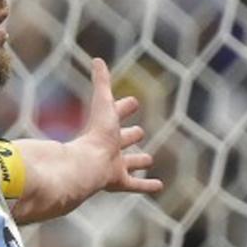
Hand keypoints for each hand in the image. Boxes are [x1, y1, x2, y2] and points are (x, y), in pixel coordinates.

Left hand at [74, 58, 162, 194]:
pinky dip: (147, 186)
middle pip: (121, 139)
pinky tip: (159, 187)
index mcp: (105, 127)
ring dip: (138, 161)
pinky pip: (135, 185)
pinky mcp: (119, 182)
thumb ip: (101, 82)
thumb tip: (97, 59)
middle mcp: (109, 146)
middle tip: (139, 132)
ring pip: (128, 163)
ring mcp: (114, 165)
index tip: (133, 102)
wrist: (88, 164)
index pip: (116, 113)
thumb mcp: (103, 103)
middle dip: (130, 135)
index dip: (124, 107)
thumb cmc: (96, 133)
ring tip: (148, 159)